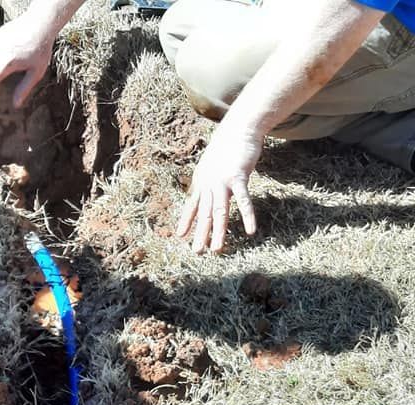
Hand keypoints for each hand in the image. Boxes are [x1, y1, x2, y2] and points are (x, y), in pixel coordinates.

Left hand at [177, 125, 262, 253]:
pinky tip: (250, 231)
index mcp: (202, 181)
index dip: (187, 220)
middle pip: (205, 213)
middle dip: (200, 234)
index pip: (192, 205)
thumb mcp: (211, 164)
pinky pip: (243, 200)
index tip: (180, 235)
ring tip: (216, 249)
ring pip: (220, 211)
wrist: (239, 126)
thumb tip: (205, 188)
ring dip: (218, 232)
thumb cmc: (227, 146)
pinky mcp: (238, 177)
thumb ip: (208, 178)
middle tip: (197, 252)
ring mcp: (222, 182)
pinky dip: (247, 216)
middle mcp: (209, 184)